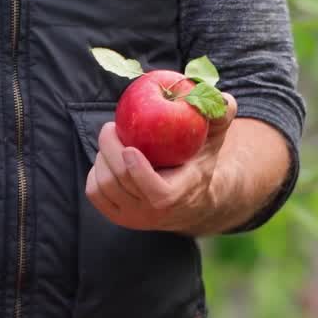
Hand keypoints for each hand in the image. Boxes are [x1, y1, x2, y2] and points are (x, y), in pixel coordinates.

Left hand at [84, 93, 237, 233]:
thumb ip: (220, 115)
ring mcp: (134, 218)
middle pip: (121, 183)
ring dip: (102, 158)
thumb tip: (223, 99)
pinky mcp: (118, 216)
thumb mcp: (214, 137)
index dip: (140, 173)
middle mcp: (154, 214)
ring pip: (104, 186)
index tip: (130, 149)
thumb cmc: (199, 159)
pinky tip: (107, 158)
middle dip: (110, 151)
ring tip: (111, 140)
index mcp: (179, 196)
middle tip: (110, 127)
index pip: (157, 194)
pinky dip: (96, 171)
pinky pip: (95, 192)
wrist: (188, 197)